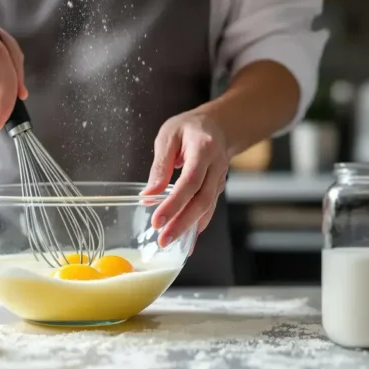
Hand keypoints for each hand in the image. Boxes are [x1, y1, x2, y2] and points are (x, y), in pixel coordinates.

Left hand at [140, 110, 229, 252]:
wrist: (219, 125)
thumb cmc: (189, 128)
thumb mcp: (169, 136)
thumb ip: (160, 165)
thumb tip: (149, 196)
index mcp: (203, 149)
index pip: (190, 181)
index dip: (174, 203)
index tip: (157, 220)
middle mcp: (216, 166)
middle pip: (202, 200)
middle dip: (182, 223)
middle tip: (163, 240)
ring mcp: (220, 179)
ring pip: (207, 208)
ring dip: (189, 228)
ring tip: (169, 242)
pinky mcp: (217, 188)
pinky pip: (209, 209)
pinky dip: (197, 226)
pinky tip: (186, 240)